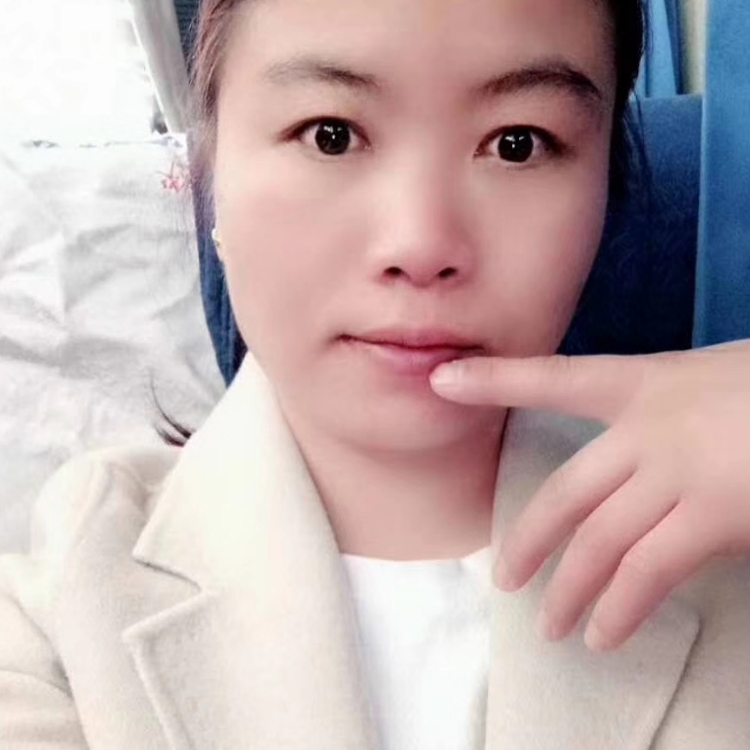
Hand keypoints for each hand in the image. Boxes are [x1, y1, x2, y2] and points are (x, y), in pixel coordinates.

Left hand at [430, 340, 749, 651]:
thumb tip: (638, 468)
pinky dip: (620, 606)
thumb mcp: (713, 381)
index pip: (554, 378)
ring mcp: (677, 473)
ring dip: (568, 589)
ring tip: (551, 625)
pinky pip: (648, 571)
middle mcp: (648, 428)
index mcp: (645, 381)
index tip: (442, 380)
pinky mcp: (713, 515)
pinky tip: (604, 632)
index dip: (494, 379)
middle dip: (530, 538)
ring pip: (598, 541)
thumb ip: (667, 418)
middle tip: (505, 578)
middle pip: (565, 491)